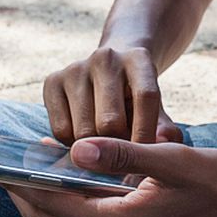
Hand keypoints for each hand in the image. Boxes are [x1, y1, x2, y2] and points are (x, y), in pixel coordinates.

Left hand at [4, 137, 216, 216]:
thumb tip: (73, 150)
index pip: (53, 207)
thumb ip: (120, 154)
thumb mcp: (169, 159)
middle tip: (2, 168)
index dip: (21, 185)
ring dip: (47, 205)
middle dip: (24, 197)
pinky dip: (71, 210)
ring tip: (30, 171)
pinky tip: (71, 185)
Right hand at [43, 45, 181, 144]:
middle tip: (122, 155)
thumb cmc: (136, 98)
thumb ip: (163, 128)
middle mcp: (105, 58)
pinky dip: (72, 146)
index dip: (146, 133)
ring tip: (104, 147)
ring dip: (94, 149)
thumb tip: (164, 141)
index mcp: (138, 58)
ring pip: (83, 131)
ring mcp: (76, 68)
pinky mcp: (52, 81)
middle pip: (110, 121)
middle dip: (117, 146)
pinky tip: (84, 139)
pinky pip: (60, 131)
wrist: (109, 71)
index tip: (144, 158)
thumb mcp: (156, 109)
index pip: (145, 97)